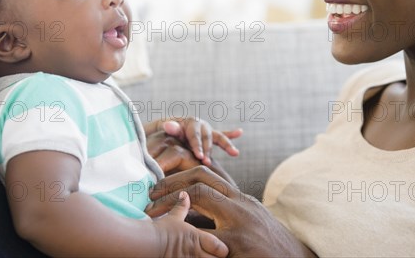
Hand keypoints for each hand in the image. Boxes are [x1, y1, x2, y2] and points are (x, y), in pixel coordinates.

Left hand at [144, 118, 241, 165]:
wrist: (156, 137)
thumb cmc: (155, 138)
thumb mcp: (157, 132)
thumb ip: (166, 129)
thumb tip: (169, 125)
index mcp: (186, 122)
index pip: (193, 133)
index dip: (197, 144)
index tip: (199, 156)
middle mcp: (197, 125)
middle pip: (206, 135)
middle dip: (208, 149)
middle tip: (207, 162)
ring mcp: (204, 131)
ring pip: (216, 137)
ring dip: (225, 145)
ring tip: (234, 152)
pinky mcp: (208, 138)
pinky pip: (221, 136)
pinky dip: (230, 135)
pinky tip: (240, 132)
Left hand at [146, 167, 317, 257]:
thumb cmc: (266, 244)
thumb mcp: (246, 220)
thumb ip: (222, 211)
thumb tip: (187, 207)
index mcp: (239, 197)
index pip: (207, 172)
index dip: (182, 169)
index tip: (160, 177)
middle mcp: (240, 202)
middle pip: (200, 178)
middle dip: (170, 182)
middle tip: (148, 195)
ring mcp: (240, 221)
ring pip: (200, 197)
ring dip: (170, 204)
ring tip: (150, 214)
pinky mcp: (237, 244)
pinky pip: (204, 236)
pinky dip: (185, 236)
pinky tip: (169, 239)